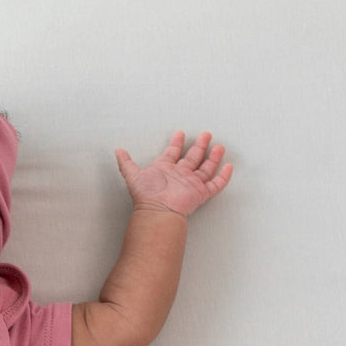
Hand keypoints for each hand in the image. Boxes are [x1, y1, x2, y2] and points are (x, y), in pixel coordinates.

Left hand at [114, 131, 232, 216]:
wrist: (158, 211)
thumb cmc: (146, 195)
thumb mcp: (132, 175)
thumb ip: (126, 162)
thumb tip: (117, 151)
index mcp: (165, 170)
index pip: (172, 153)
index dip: (176, 143)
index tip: (180, 134)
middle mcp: (179, 176)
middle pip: (192, 158)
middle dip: (199, 146)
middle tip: (205, 134)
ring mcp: (191, 184)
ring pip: (206, 169)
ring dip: (212, 158)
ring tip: (219, 146)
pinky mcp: (200, 194)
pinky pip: (215, 185)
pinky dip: (223, 177)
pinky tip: (228, 167)